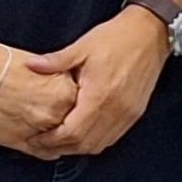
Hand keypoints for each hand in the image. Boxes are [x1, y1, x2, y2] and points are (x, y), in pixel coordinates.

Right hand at [0, 41, 80, 154]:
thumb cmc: (0, 63)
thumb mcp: (41, 66)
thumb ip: (58, 80)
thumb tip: (70, 88)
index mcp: (66, 91)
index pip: (86, 106)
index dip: (81, 107)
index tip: (76, 106)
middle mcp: (57, 112)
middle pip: (75, 125)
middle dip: (72, 124)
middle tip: (65, 120)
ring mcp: (39, 130)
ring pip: (61, 142)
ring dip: (60, 139)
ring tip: (54, 131)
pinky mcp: (19, 143)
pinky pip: (43, 152)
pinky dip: (45, 150)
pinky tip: (42, 142)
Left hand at [19, 7, 174, 156]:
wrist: (151, 33)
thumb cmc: (118, 38)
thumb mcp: (83, 46)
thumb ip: (56, 61)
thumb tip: (30, 65)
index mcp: (100, 94)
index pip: (72, 132)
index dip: (51, 141)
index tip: (35, 139)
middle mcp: (116, 109)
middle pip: (84, 144)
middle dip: (60, 148)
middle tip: (41, 145)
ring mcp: (128, 113)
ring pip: (99, 144)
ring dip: (77, 147)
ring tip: (59, 142)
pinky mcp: (135, 112)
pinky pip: (112, 137)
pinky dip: (94, 141)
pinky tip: (82, 134)